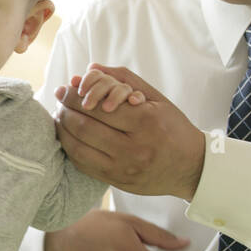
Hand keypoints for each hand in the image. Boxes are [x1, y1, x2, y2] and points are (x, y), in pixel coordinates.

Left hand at [55, 64, 205, 199]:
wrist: (191, 167)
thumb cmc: (173, 128)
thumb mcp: (157, 99)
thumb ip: (124, 80)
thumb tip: (91, 67)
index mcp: (146, 121)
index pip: (98, 106)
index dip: (75, 95)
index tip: (66, 87)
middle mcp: (134, 147)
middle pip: (84, 126)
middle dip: (65, 109)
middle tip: (59, 99)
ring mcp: (123, 168)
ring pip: (78, 147)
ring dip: (63, 129)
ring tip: (60, 115)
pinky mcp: (117, 182)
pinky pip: (83, 164)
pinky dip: (70, 148)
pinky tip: (67, 136)